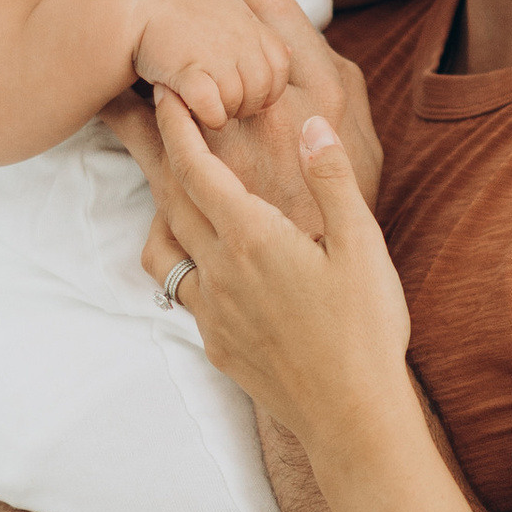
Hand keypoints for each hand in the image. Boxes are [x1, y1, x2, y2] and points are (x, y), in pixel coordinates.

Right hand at [132, 0, 297, 130]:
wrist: (132, 10)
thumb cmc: (177, 12)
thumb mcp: (227, 10)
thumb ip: (258, 32)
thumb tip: (291, 53)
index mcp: (250, 23)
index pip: (282, 64)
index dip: (270, 86)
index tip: (251, 95)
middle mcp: (239, 37)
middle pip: (264, 87)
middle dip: (249, 104)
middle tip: (228, 106)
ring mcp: (216, 54)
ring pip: (241, 101)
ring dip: (227, 112)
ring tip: (210, 107)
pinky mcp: (190, 71)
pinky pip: (214, 108)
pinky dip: (209, 116)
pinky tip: (195, 112)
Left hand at [145, 91, 414, 463]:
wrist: (351, 417)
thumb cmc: (365, 329)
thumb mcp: (361, 245)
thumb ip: (331, 180)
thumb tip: (309, 125)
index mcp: (253, 239)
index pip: (197, 170)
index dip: (177, 127)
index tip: (164, 94)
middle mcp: (220, 272)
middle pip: (171, 201)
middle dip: (156, 154)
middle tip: (146, 120)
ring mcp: (213, 312)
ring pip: (168, 248)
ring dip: (165, 210)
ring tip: (174, 190)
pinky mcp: (216, 343)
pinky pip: (186, 291)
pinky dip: (185, 261)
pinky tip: (210, 261)